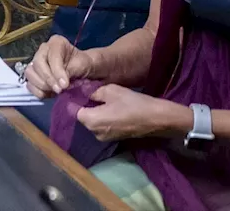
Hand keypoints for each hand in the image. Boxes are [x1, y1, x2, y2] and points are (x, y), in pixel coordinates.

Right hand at [24, 34, 94, 98]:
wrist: (81, 70)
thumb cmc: (82, 64)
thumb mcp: (81, 65)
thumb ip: (70, 71)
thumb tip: (60, 83)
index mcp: (56, 42)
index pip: (52, 56)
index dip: (57, 71)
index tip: (65, 84)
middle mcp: (43, 50)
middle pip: (38, 64)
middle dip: (48, 79)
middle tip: (59, 90)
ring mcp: (36, 62)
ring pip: (30, 74)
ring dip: (42, 86)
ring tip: (56, 91)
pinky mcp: (34, 75)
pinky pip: (30, 84)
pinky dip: (39, 92)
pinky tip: (50, 94)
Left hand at [75, 84, 191, 142]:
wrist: (155, 119)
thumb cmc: (133, 103)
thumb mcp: (112, 91)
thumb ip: (94, 92)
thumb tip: (84, 92)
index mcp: (91, 121)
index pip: (74, 111)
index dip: (76, 100)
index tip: (80, 90)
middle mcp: (94, 132)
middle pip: (83, 117)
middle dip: (86, 106)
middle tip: (94, 92)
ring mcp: (104, 138)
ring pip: (93, 122)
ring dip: (96, 112)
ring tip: (106, 100)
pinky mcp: (113, 138)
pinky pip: (102, 126)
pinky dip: (104, 118)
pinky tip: (113, 109)